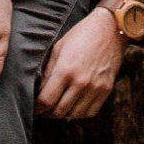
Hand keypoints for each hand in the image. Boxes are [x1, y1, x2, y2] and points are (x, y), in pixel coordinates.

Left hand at [35, 5, 125, 122]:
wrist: (110, 29)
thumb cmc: (81, 35)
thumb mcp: (59, 48)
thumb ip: (48, 71)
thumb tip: (38, 89)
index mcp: (66, 70)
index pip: (46, 100)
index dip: (37, 107)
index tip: (34, 106)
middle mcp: (81, 82)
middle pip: (59, 111)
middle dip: (47, 113)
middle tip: (42, 110)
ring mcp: (95, 88)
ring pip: (74, 115)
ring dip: (63, 115)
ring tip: (56, 109)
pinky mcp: (106, 90)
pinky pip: (90, 112)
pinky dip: (79, 114)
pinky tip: (73, 107)